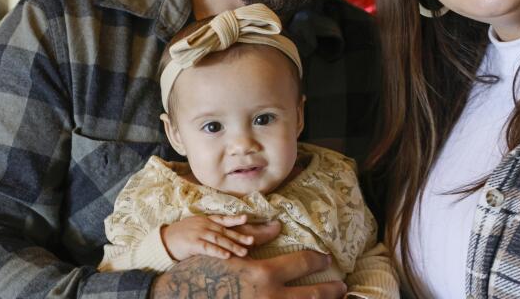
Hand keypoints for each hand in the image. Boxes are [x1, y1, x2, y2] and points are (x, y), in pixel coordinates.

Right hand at [149, 250, 345, 298]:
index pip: (303, 265)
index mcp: (264, 277)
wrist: (177, 298)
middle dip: (330, 292)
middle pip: (312, 296)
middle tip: (341, 288)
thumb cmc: (200, 273)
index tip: (325, 259)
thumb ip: (257, 242)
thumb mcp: (230, 254)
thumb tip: (277, 228)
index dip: (317, 261)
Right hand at [161, 214, 255, 260]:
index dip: (234, 219)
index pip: (222, 219)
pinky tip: (227, 255)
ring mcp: (198, 233)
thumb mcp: (195, 226)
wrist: (163, 240)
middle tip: (252, 241)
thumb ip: (207, 228)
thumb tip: (221, 233)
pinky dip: (219, 251)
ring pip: (219, 239)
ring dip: (233, 246)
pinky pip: (208, 248)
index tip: (246, 218)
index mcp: (204, 220)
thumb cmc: (180, 235)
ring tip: (244, 252)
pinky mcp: (193, 244)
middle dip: (239, 236)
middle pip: (224, 231)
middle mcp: (203, 225)